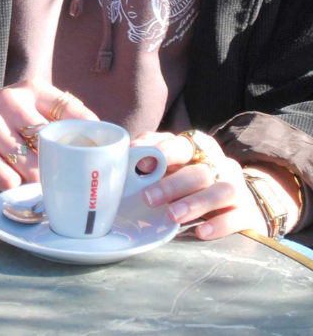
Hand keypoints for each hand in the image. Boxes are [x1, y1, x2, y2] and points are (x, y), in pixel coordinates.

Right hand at [0, 79, 97, 188]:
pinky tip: (11, 186)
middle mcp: (11, 100)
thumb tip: (100, 154)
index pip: (74, 112)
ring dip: (38, 184)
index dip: (91, 140)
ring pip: (32, 166)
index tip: (100, 160)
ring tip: (39, 189)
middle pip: (54, 146)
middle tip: (68, 187)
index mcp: (31, 90)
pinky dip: (13, 188)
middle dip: (63, 171)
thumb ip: (55, 124)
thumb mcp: (23, 111)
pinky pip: (6, 178)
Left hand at [134, 131, 292, 239]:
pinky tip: (200, 232)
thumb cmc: (196, 184)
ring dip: (194, 203)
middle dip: (171, 184)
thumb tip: (125, 162)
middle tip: (148, 198)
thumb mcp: (177, 169)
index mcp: (200, 149)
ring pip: (220, 191)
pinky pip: (238, 217)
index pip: (181, 144)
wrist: (242, 203)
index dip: (161, 152)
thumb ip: (155, 163)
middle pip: (198, 171)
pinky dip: (219, 224)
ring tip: (172, 216)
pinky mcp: (250, 213)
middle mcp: (221, 164)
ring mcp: (239, 188)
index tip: (140, 163)